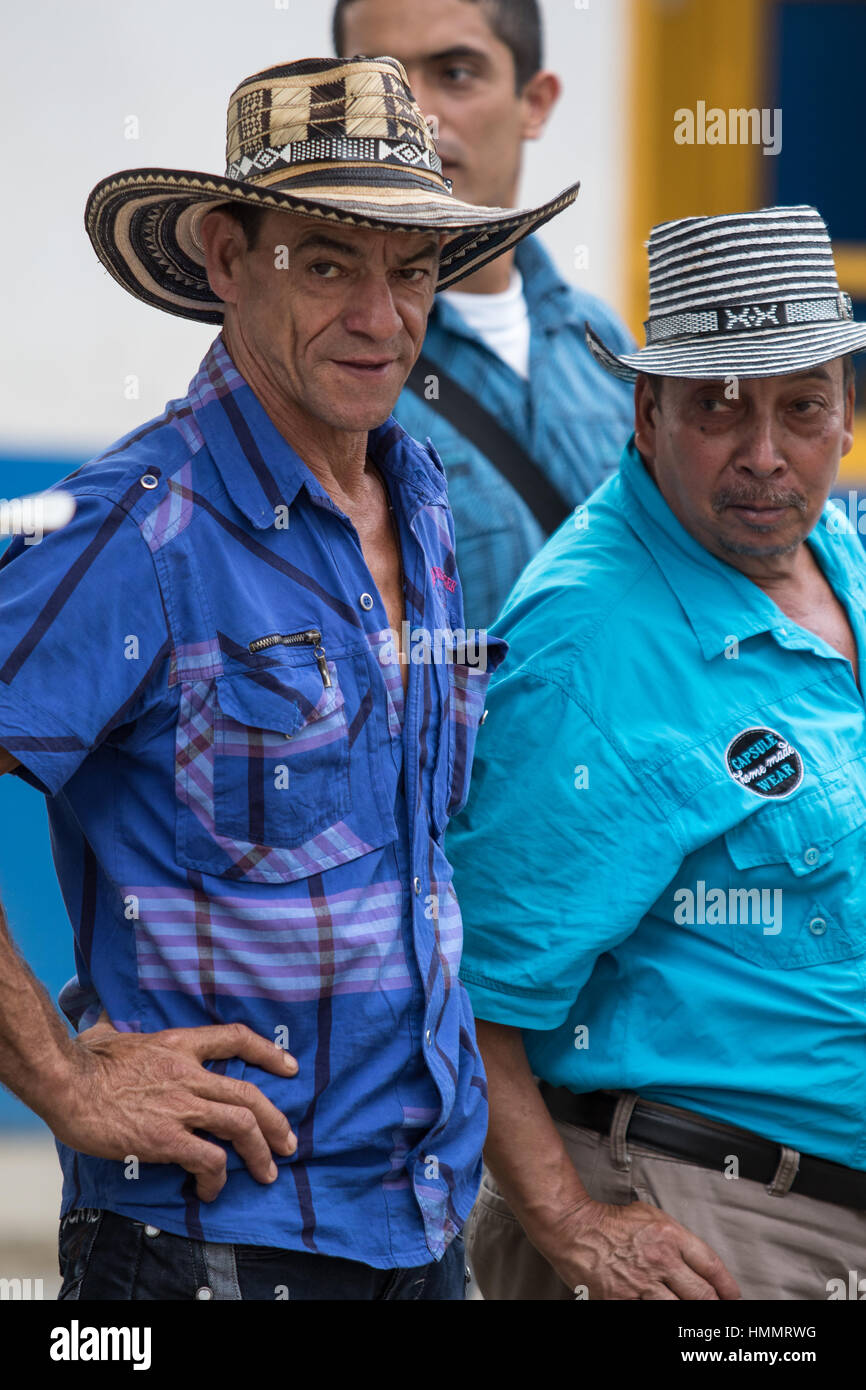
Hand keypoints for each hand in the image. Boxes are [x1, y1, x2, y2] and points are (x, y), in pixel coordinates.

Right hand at [44, 1017, 298, 1202]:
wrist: (65, 1082)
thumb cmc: (80, 1058)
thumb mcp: (106, 1032)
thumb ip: (114, 1027)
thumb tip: (102, 1022)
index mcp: (178, 1045)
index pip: (235, 1038)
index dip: (268, 1052)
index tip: (289, 1067)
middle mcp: (188, 1073)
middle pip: (249, 1094)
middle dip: (276, 1122)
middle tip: (287, 1144)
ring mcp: (179, 1105)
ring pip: (240, 1125)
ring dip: (259, 1153)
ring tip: (266, 1173)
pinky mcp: (165, 1137)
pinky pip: (207, 1159)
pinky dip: (216, 1177)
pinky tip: (210, 1190)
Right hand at [544, 1197, 740, 1299]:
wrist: (575, 1230)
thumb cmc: (609, 1221)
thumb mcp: (649, 1215)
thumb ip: (674, 1235)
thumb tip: (693, 1257)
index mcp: (669, 1235)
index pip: (710, 1265)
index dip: (727, 1285)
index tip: (732, 1295)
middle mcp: (661, 1260)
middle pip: (702, 1293)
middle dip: (714, 1305)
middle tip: (717, 1308)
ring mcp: (643, 1284)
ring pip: (681, 1309)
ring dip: (692, 1314)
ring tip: (697, 1315)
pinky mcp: (625, 1301)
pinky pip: (652, 1314)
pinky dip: (661, 1315)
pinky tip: (664, 1311)